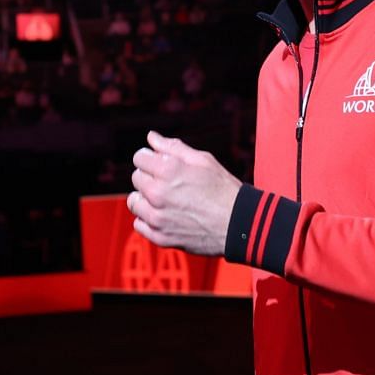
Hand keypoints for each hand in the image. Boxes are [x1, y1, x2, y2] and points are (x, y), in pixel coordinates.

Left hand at [128, 131, 240, 255]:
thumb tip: (151, 137)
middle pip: (137, 178)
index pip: (139, 158)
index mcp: (168, 170)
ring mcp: (157, 217)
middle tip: (170, 183)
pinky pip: (139, 224)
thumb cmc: (224, 189)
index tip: (161, 164)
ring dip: (145, 199)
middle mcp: (158, 193)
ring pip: (134, 202)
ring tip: (166, 200)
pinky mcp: (160, 237)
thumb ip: (173, 148)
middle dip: (149, 177)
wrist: (239, 224)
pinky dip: (148, 220)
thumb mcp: (203, 161)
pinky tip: (165, 216)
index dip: (150, 158)